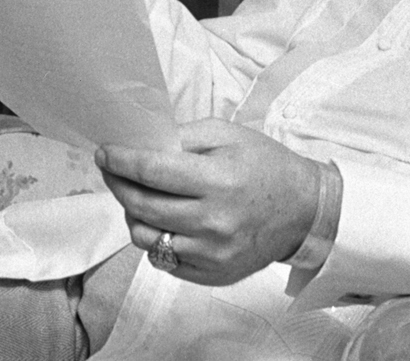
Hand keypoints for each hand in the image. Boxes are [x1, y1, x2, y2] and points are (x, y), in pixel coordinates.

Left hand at [96, 119, 321, 285]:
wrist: (304, 209)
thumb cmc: (267, 167)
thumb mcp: (230, 135)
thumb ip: (185, 136)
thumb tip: (143, 142)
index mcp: (219, 180)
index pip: (152, 172)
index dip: (121, 161)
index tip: (105, 153)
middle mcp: (213, 221)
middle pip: (142, 205)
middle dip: (118, 184)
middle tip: (113, 170)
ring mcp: (211, 253)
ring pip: (145, 236)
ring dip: (134, 213)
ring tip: (142, 197)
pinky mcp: (211, 274)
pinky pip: (162, 259)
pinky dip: (155, 238)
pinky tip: (165, 221)